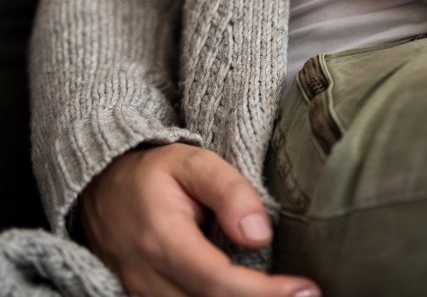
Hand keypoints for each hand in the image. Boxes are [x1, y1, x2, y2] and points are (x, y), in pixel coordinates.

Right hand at [80, 143, 319, 296]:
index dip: (264, 293)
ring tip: (287, 295)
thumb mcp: (193, 162)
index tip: (305, 291)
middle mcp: (147, 278)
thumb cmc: (152, 173)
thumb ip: (230, 192)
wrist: (98, 187)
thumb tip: (259, 235)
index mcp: (161, 241)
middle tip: (307, 296)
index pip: (218, 282)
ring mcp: (141, 294)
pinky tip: (252, 293)